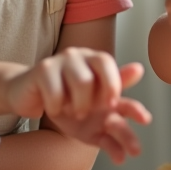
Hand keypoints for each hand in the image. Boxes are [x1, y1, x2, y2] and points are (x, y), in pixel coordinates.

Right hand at [6, 50, 151, 161]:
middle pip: (98, 72)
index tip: (114, 105)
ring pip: (81, 81)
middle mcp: (80, 56)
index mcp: (96, 62)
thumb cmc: (67, 102)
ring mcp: (61, 60)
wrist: (30, 99)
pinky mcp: (42, 70)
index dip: (115, 84)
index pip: (110, 64)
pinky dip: (56, 107)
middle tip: (87, 113)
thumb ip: (120, 99)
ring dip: (78, 105)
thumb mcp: (96, 109)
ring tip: (72, 112)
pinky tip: (53, 108)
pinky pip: (55, 91)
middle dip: (94, 99)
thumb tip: (140, 71)